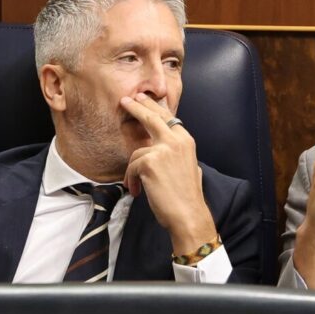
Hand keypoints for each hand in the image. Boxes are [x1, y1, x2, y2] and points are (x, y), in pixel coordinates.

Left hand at [120, 94, 217, 254]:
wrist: (187, 214)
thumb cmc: (187, 196)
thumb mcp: (189, 167)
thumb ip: (176, 154)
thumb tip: (163, 151)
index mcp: (186, 141)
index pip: (168, 118)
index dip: (154, 108)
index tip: (142, 99)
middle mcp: (176, 141)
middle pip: (152, 117)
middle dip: (137, 107)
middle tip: (125, 100)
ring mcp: (163, 150)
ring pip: (137, 152)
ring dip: (133, 171)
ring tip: (137, 186)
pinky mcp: (149, 162)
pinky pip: (131, 167)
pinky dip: (131, 180)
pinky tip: (137, 191)